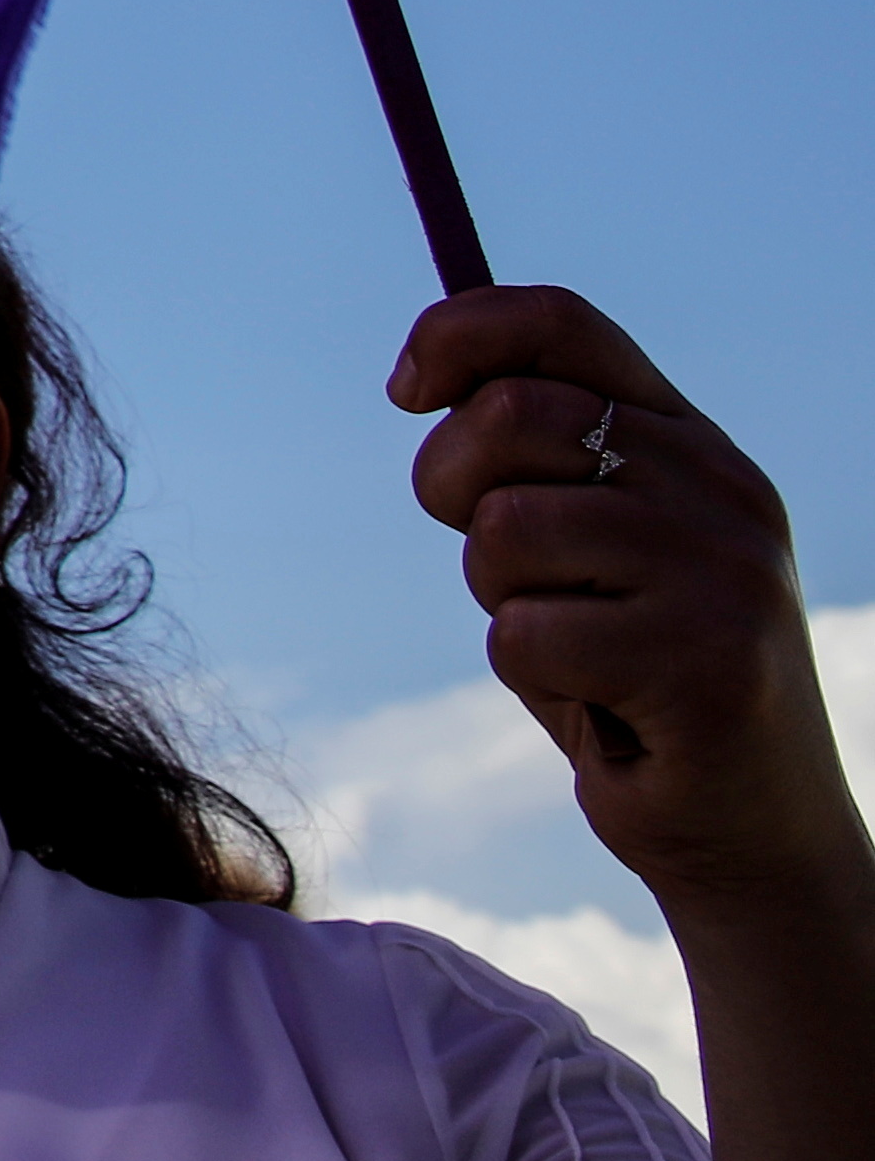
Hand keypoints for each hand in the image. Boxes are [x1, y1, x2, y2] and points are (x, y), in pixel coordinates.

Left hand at [397, 286, 872, 925]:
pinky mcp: (706, 662)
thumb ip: (539, 459)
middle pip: (509, 416)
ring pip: (505, 529)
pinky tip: (605, 706)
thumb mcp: (592, 547)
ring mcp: (725, 573)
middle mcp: (725, 490)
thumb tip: (424, 373)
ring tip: (576, 647)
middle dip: (453, 489)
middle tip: (503, 571)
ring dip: (501, 599)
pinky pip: (522, 634)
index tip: (405, 391)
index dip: (458, 334)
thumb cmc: (636, 681)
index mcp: (696, 445)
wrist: (754, 836)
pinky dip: (530, 675)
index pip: (562, 324)